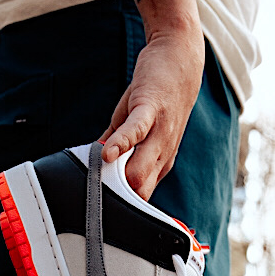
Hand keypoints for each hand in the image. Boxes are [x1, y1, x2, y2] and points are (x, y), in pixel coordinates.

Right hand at [101, 23, 204, 198]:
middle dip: (120, 203)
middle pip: (140, 192)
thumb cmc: (156, 94)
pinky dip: (119, 145)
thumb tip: (93, 159)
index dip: (124, 208)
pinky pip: (134, 133)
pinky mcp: (150, 110)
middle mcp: (161, 154)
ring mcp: (159, 134)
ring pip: (139, 172)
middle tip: (97, 208)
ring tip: (98, 186)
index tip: (106, 216)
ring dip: (118, 182)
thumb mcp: (134, 124)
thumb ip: (115, 143)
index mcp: (157, 162)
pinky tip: (105, 154)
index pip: (141, 197)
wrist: (181, 59)